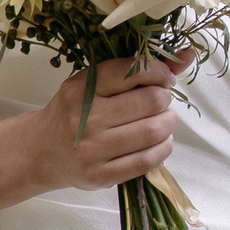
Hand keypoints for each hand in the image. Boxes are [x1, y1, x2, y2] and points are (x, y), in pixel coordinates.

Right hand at [28, 52, 189, 194]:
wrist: (41, 151)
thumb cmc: (74, 111)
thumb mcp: (94, 84)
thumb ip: (137, 69)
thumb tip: (188, 54)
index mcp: (81, 89)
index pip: (133, 70)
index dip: (159, 72)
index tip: (162, 78)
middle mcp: (85, 119)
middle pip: (150, 101)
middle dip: (165, 98)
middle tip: (161, 101)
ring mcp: (92, 149)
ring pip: (152, 131)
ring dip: (168, 123)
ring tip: (163, 121)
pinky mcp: (100, 175)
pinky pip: (146, 160)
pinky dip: (163, 148)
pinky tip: (159, 142)